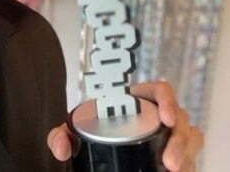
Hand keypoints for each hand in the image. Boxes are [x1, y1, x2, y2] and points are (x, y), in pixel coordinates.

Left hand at [46, 81, 204, 170]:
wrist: (102, 152)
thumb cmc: (94, 131)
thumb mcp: (76, 131)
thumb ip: (61, 135)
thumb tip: (61, 148)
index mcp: (137, 100)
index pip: (161, 90)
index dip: (167, 100)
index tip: (165, 118)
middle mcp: (157, 116)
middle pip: (180, 118)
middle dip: (180, 140)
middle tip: (170, 162)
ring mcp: (169, 135)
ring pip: (190, 139)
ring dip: (186, 154)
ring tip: (174, 171)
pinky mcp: (176, 153)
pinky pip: (191, 156)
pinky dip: (189, 163)